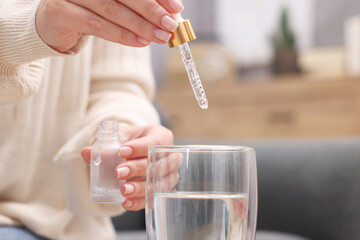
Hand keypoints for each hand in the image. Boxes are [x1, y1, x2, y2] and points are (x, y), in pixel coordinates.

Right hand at [36, 0, 183, 51]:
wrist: (54, 23)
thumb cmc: (91, 11)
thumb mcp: (117, 4)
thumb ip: (140, 6)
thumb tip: (171, 14)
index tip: (177, 8)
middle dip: (151, 10)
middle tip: (170, 25)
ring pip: (111, 9)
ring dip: (140, 25)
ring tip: (159, 37)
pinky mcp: (61, 12)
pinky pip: (97, 25)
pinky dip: (121, 35)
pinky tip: (141, 42)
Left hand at [82, 124, 180, 210]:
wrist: (135, 151)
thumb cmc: (130, 141)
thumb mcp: (119, 137)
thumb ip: (104, 145)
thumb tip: (87, 153)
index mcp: (162, 137)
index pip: (156, 142)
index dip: (140, 148)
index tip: (121, 151)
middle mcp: (170, 156)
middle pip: (159, 164)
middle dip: (138, 169)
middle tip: (119, 172)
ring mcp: (169, 175)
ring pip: (160, 183)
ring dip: (141, 187)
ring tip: (123, 190)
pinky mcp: (163, 190)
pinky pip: (154, 198)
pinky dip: (140, 202)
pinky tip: (127, 203)